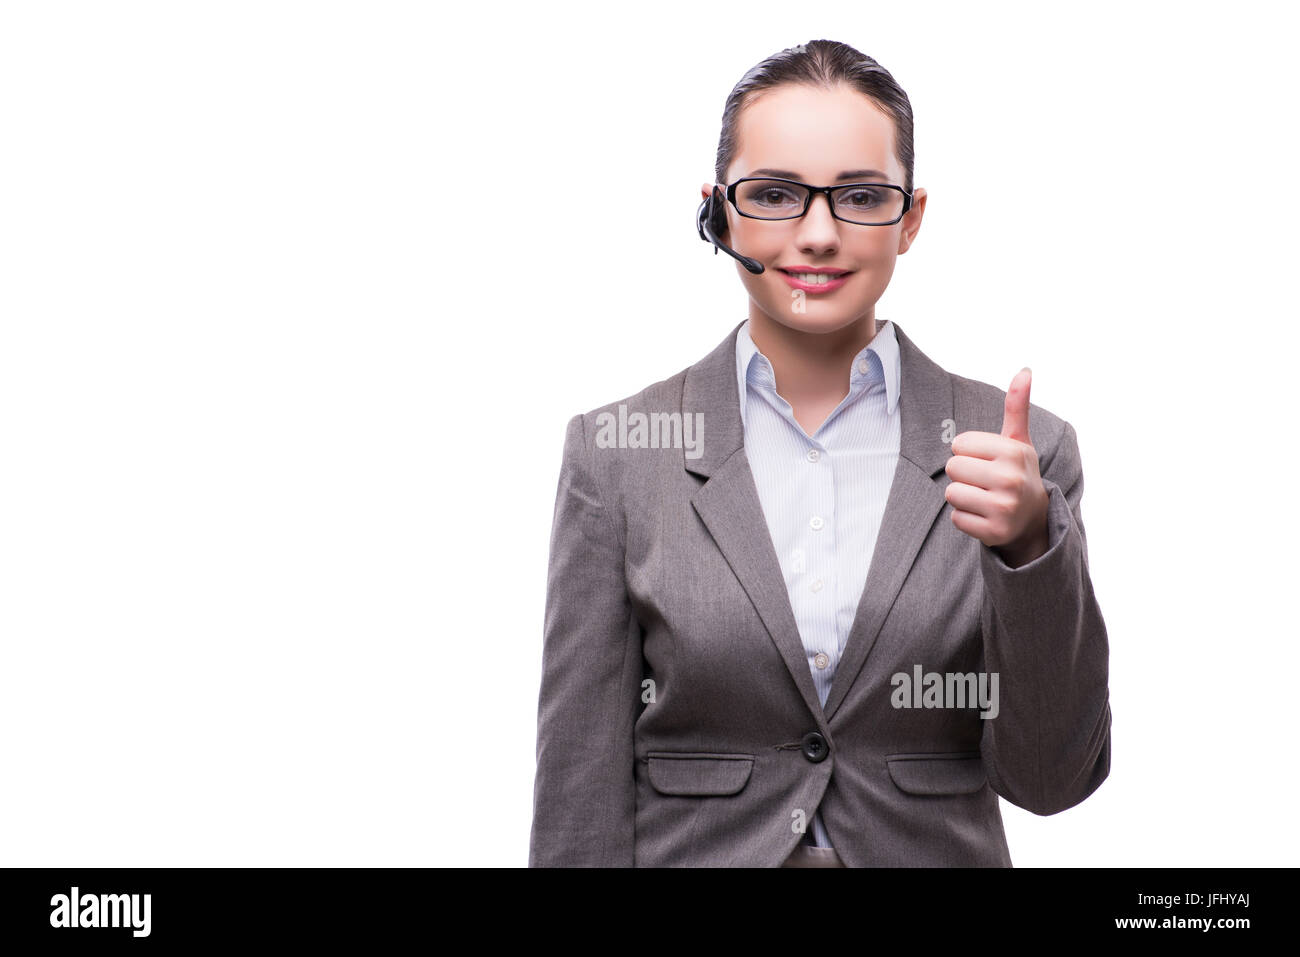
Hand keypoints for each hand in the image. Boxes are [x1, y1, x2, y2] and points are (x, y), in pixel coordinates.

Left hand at [944, 368, 1050, 567]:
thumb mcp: (1018, 440)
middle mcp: (1011, 480)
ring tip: (984, 497)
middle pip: (953, 468)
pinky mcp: (994, 532)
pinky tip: (985, 516)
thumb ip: (1016, 406)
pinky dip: (966, 518)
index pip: (958, 445)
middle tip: (985, 481)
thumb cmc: (1017, 471)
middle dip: (964, 474)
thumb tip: (1025, 370)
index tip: (987, 460)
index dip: (967, 452)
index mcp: (1013, 452)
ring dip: (963, 497)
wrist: (1034, 518)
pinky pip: (956, 518)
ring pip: (951, 494)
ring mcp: (1004, 508)